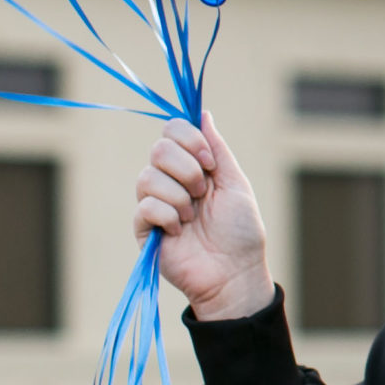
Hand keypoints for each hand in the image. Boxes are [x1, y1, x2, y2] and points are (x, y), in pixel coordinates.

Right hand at [134, 112, 271, 320]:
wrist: (235, 272)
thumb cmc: (241, 231)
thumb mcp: (235, 183)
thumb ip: (217, 148)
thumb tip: (202, 113)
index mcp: (192, 166)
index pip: (172, 131)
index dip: (189, 139)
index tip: (210, 161)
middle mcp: (170, 180)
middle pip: (158, 148)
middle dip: (187, 169)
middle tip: (204, 192)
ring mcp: (155, 204)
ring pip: (148, 176)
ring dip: (180, 196)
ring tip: (193, 217)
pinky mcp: (143, 229)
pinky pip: (145, 206)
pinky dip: (168, 216)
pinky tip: (179, 231)